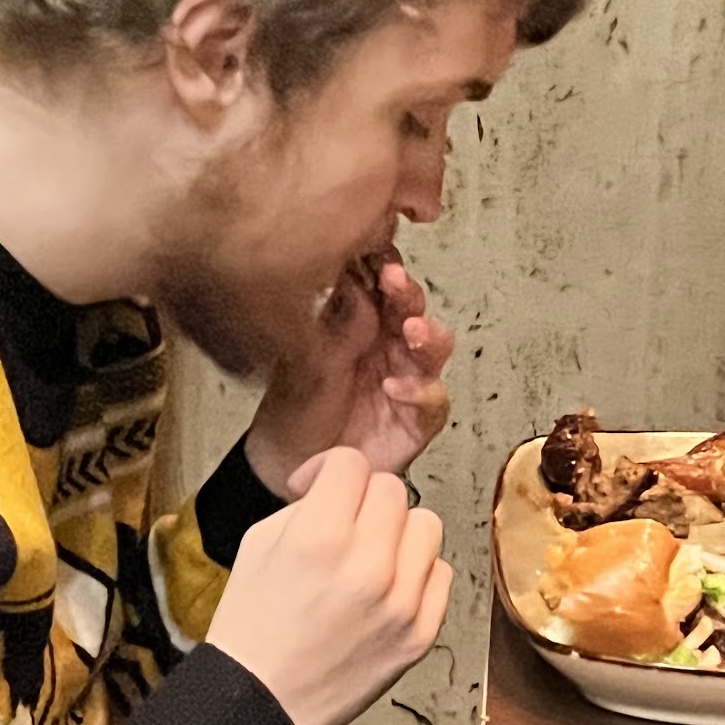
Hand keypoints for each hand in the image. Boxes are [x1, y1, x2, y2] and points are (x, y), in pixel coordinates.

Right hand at [207, 448, 452, 724]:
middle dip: (364, 499)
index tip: (319, 489)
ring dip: (398, 532)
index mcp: (319, 535)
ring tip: (371, 555)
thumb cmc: (253, 624)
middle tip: (344, 524)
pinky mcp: (420, 632)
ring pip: (426, 525)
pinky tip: (387, 587)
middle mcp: (368, 564)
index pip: (352, 463)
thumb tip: (342, 487)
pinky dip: (416, 573)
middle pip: (393, 490)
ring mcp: (401, 601)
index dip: (330, 470)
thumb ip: (308, 505)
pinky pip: (440, 573)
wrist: (261, 701)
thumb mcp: (259, 542)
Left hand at [245, 247, 454, 496]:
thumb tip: (360, 286)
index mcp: (361, 325)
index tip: (378, 258)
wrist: (290, 466)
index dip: (386, 270)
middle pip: (413, 310)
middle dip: (408, 294)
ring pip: (434, 349)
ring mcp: (407, 381)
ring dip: (427, 335)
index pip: (383, 287)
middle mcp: (388, 348)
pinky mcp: (418, 419)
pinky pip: (433, 400)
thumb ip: (340, 326)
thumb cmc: (296, 410)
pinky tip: (394, 388)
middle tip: (396, 282)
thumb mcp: (309, 360)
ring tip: (411, 331)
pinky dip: (419, 392)